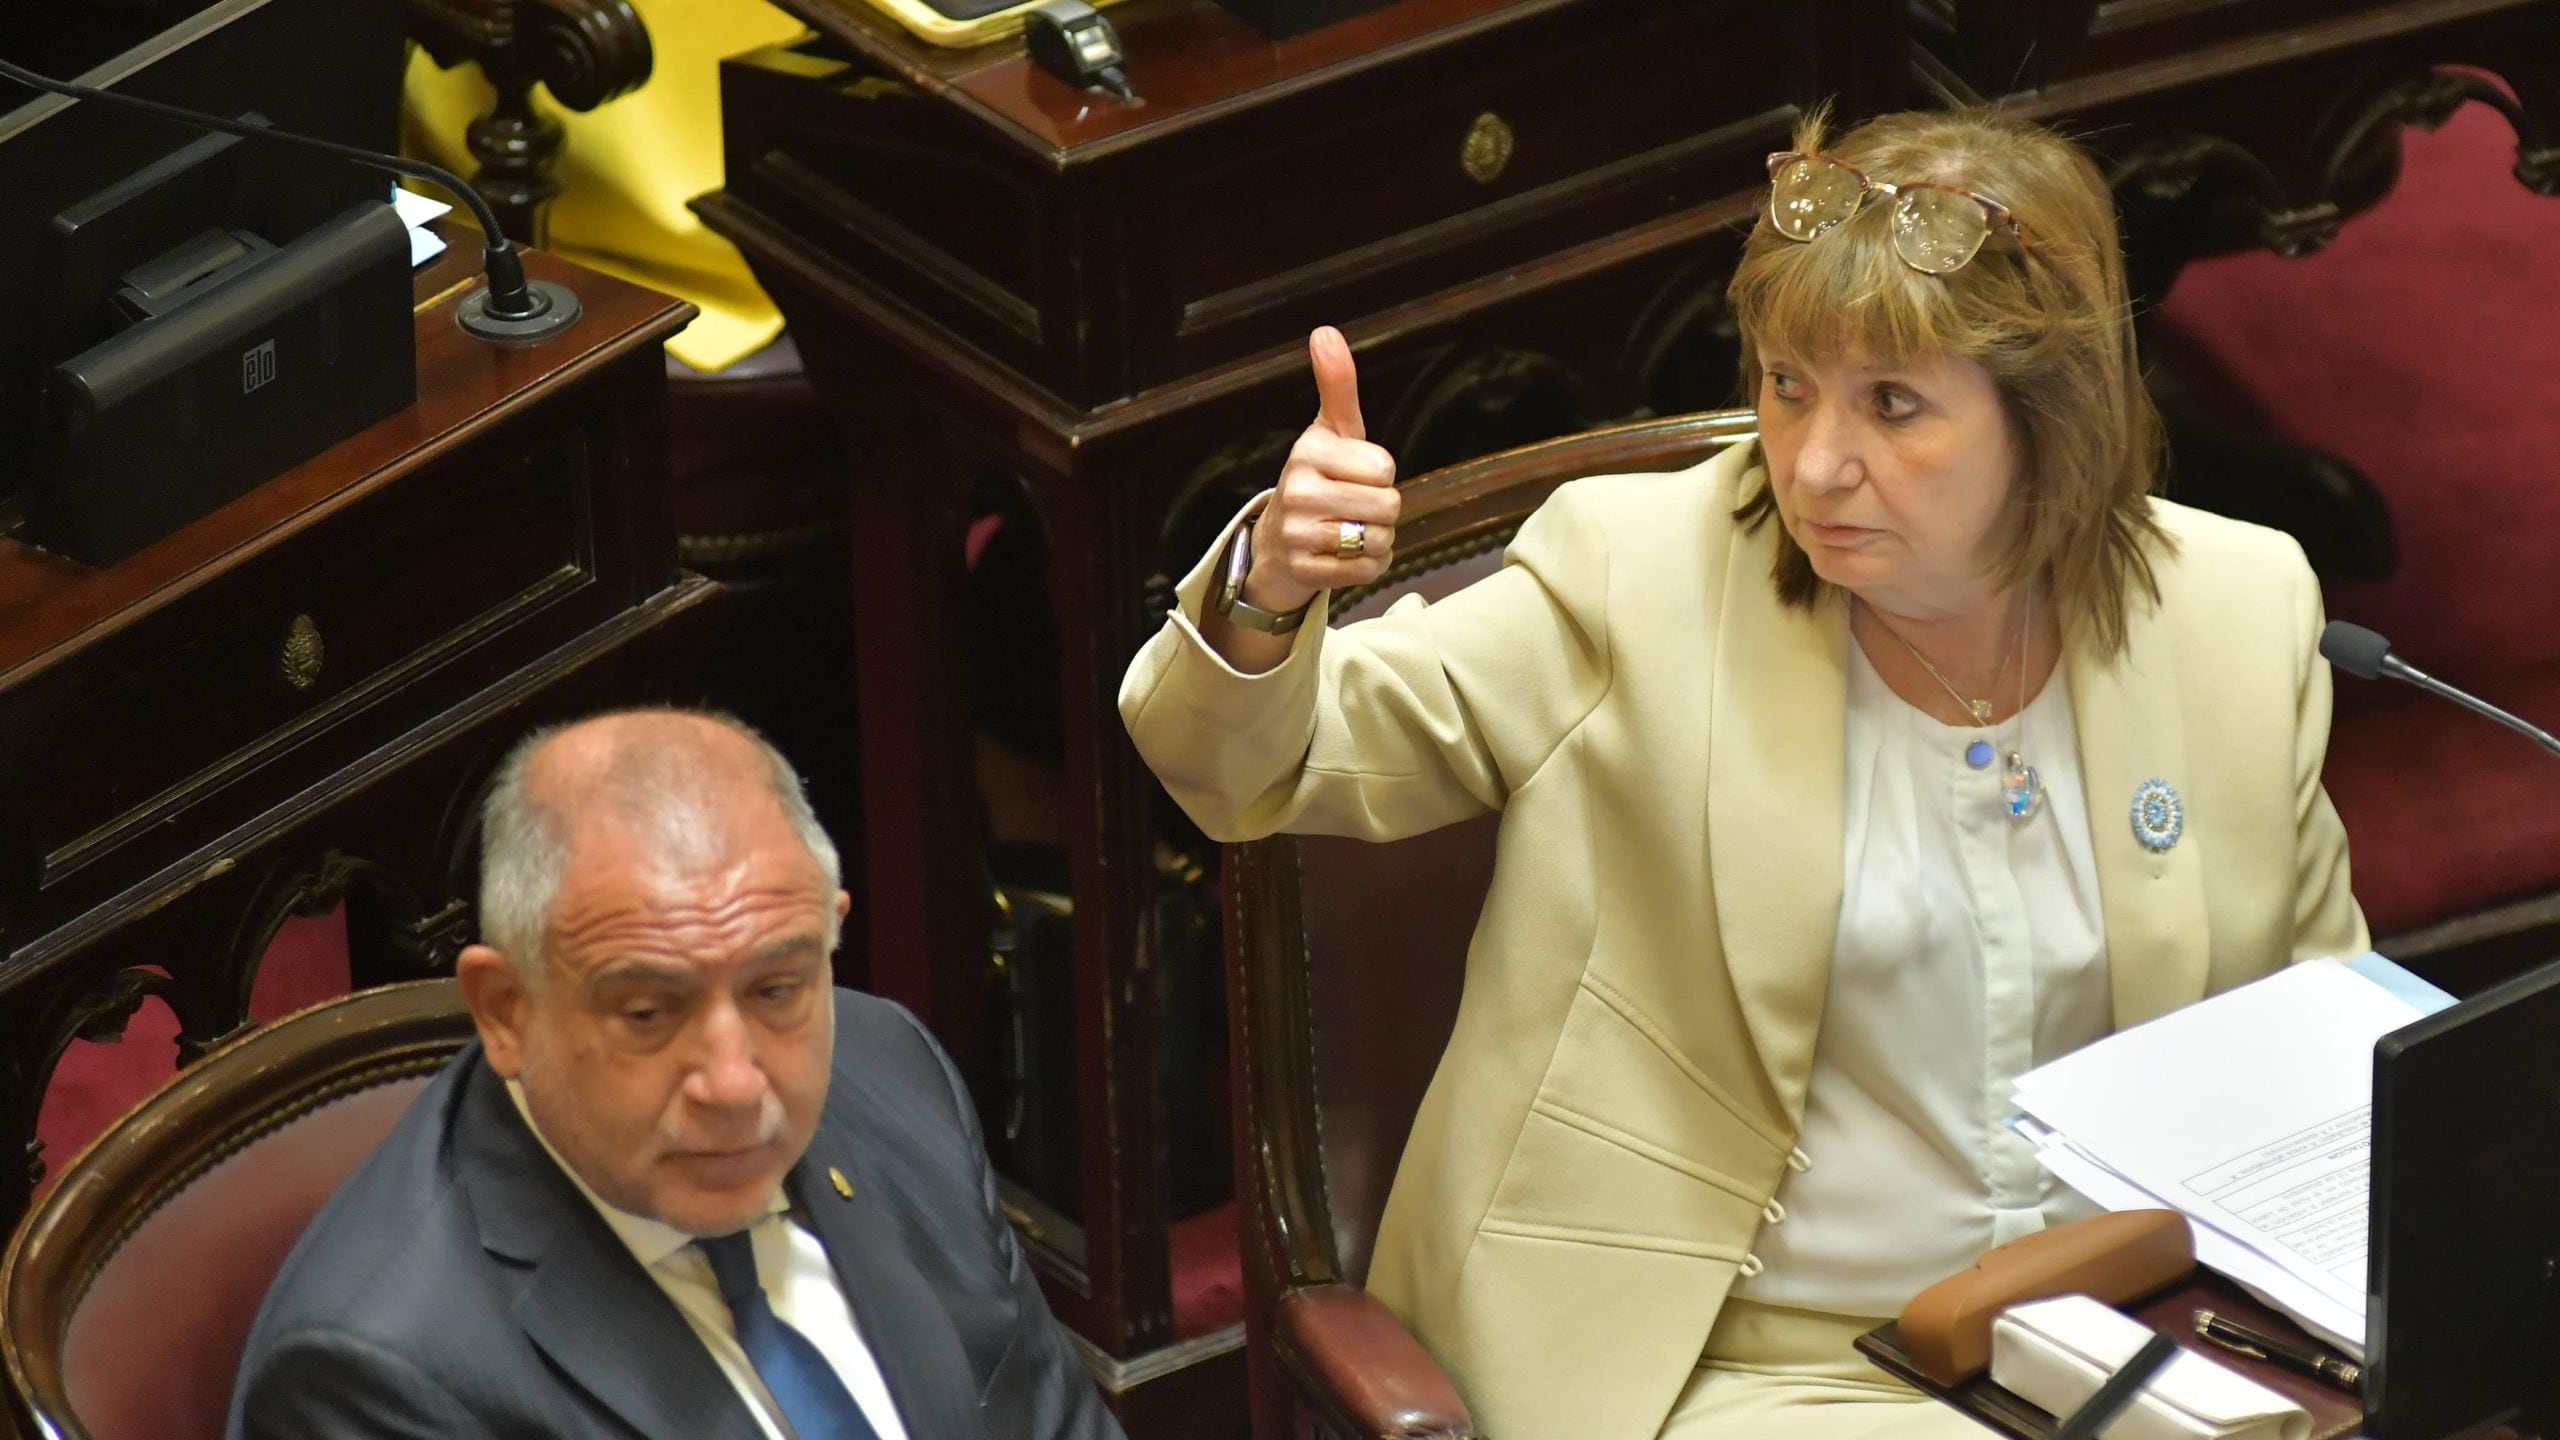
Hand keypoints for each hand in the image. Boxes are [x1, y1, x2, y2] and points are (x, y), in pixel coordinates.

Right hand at [1245, 327, 1400, 614]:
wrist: (1276, 543)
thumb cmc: (1316, 479)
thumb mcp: (1331, 430)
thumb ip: (1337, 384)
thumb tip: (1325, 331)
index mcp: (1308, 451)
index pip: (1385, 467)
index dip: (1380, 474)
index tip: (1353, 474)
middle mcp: (1297, 490)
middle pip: (1388, 505)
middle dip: (1382, 510)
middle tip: (1352, 507)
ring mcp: (1298, 534)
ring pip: (1379, 540)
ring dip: (1376, 540)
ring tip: (1348, 531)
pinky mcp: (1305, 571)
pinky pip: (1366, 571)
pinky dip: (1367, 567)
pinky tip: (1343, 557)